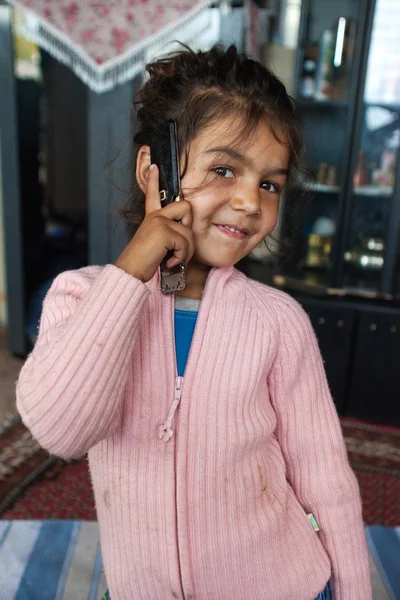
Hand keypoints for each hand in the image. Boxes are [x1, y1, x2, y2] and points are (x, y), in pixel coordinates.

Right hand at [114, 164, 193, 282]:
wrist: (131, 272)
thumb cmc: (145, 263)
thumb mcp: (157, 245)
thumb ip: (169, 235)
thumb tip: (185, 236)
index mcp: (152, 218)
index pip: (154, 195)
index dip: (154, 180)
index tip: (154, 166)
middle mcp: (155, 216)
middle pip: (186, 207)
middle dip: (189, 228)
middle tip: (179, 246)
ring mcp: (159, 221)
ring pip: (189, 233)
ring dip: (186, 252)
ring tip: (173, 260)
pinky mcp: (164, 231)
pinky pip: (185, 243)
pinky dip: (181, 257)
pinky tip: (169, 263)